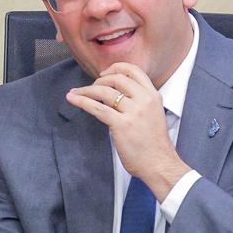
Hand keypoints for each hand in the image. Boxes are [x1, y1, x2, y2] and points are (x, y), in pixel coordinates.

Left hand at [66, 62, 189, 199]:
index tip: (103, 74)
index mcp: (153, 96)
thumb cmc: (153, 145)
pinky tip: (72, 99)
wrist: (160, 164)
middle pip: (116, 78)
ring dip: (86, 90)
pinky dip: (82, 101)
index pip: (134, 70)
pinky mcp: (122, 124)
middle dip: (98, 81)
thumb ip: (138, 103)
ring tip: (75, 93)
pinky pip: (97, 108)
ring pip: (104, 91)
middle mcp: (145, 100)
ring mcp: (134, 112)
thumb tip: (114, 96)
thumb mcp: (152, 115)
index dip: (115, 68)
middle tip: (89, 89)